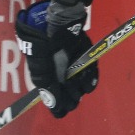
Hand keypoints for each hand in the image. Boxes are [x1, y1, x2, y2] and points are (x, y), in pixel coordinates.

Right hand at [15, 0, 98, 117]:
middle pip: (72, 99)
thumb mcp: (42, 69)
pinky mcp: (86, 64)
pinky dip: (92, 77)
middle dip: (72, 94)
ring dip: (83, 84)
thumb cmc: (47, 46)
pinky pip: (93, 78)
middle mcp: (61, 79)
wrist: (60, 24)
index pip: (57, 104)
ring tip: (79, 73)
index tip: (66, 106)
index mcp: (48, 82)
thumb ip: (49, 89)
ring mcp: (74, 72)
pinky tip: (88, 71)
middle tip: (71, 84)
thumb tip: (57, 110)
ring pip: (83, 89)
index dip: (62, 106)